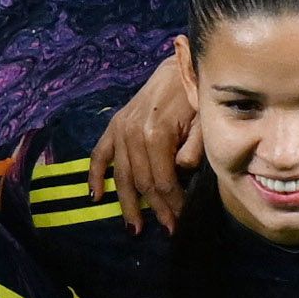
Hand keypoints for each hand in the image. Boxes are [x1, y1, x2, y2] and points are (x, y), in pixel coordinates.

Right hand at [93, 42, 200, 233]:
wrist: (178, 68)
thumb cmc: (195, 96)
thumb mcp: (203, 121)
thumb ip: (194, 148)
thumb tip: (181, 171)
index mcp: (156, 134)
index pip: (163, 181)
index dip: (172, 204)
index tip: (181, 220)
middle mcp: (133, 134)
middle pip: (142, 183)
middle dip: (155, 209)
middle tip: (168, 229)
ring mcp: (120, 130)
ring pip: (122, 176)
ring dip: (126, 204)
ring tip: (133, 228)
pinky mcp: (114, 126)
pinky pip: (99, 154)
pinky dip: (95, 176)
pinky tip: (95, 196)